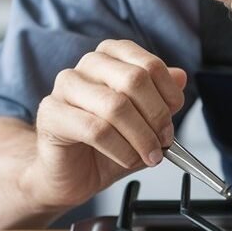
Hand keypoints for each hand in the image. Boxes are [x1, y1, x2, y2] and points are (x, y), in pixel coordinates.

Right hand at [25, 39, 186, 209]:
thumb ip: (161, 98)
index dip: (168, 95)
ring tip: (149, 155)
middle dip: (157, 116)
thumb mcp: (143, 120)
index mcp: (112, 57)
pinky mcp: (51, 114)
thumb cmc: (103, 145)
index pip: (150, 64)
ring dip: (141, 137)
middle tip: (163, 141)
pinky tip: (127, 159)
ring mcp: (66, 87)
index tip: (173, 118)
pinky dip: (121, 149)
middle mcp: (88, 65)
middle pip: (135, 80)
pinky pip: (96, 130)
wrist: (69, 173)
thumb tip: (180, 77)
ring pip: (116, 106)